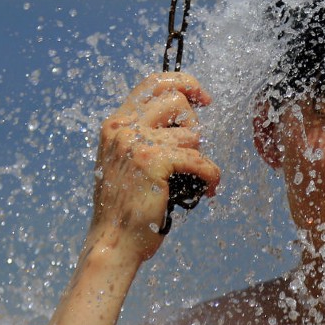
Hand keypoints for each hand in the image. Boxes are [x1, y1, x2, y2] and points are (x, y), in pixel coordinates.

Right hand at [90, 72, 219, 262]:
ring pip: (192, 132)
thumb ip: (145, 135)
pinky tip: (208, 189)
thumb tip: (186, 114)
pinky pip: (201, 159)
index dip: (184, 83)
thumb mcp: (127, 161)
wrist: (113, 242)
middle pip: (177, 100)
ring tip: (190, 178)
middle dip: (194, 124)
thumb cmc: (126, 206)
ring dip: (199, 157)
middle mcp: (122, 128)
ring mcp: (136, 143)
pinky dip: (211, 175)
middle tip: (192, 151)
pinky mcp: (154, 162)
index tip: (203, 98)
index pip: (153, 83)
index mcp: (116, 124)